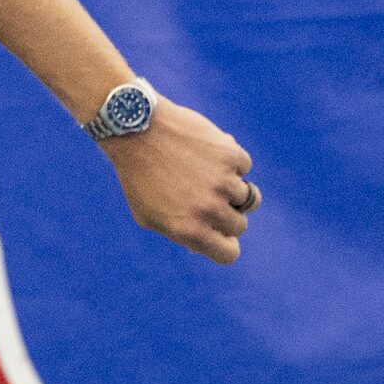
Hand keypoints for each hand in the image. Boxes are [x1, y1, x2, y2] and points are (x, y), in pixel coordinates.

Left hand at [105, 98, 259, 263]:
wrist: (135, 129)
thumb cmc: (138, 176)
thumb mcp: (147, 215)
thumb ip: (178, 234)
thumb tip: (202, 246)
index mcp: (188, 230)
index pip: (228, 254)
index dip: (227, 245)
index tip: (221, 235)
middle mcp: (208, 209)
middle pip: (239, 225)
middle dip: (226, 215)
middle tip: (206, 198)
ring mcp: (222, 182)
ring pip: (248, 198)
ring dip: (231, 187)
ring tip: (206, 174)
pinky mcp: (230, 155)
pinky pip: (244, 167)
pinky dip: (230, 161)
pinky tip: (207, 153)